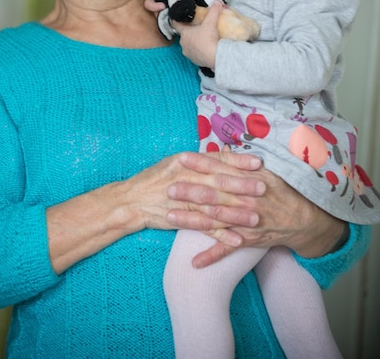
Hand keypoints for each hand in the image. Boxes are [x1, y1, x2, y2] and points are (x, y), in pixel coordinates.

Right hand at [46, 149, 264, 273]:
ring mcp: (182, 199)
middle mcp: (185, 178)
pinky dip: (221, 235)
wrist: (131, 200)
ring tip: (256, 217)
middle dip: (242, 185)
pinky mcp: (179, 218)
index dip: (237, 161)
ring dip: (236, 213)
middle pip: (218, 182)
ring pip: (213, 206)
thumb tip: (222, 154)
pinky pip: (203, 228)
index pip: (215, 159)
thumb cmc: (154, 179)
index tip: (258, 162)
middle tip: (263, 188)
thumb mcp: (174, 162)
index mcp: (185, 162)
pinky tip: (237, 240)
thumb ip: (198, 160)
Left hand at [173, 155, 346, 267]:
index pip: (220, 170)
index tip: (180, 159)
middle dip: (190, 192)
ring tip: (170, 217)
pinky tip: (194, 262)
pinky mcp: (248, 240)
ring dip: (192, 221)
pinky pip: (228, 249)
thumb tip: (221, 149)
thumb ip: (240, 162)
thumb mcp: (265, 171)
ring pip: (215, 222)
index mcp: (248, 181)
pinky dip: (212, 256)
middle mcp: (245, 201)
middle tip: (168, 188)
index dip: (200, 164)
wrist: (304, 219)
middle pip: (213, 196)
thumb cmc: (281, 191)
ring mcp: (245, 222)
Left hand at [174, 1, 221, 69]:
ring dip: (194, 42)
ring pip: (189, 45)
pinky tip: (205, 48)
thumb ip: (213, 11)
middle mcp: (183, 44)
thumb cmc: (209, 39)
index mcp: (184, 33)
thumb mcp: (211, 22)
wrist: (215, 57)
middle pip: (184, 35)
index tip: (176, 18)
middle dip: (189, 31)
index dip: (176, 20)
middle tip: (197, 28)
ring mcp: (188, 53)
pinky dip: (198, 50)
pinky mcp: (194, 61)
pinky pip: (194, 53)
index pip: (176, 25)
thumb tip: (217, 2)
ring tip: (202, 38)